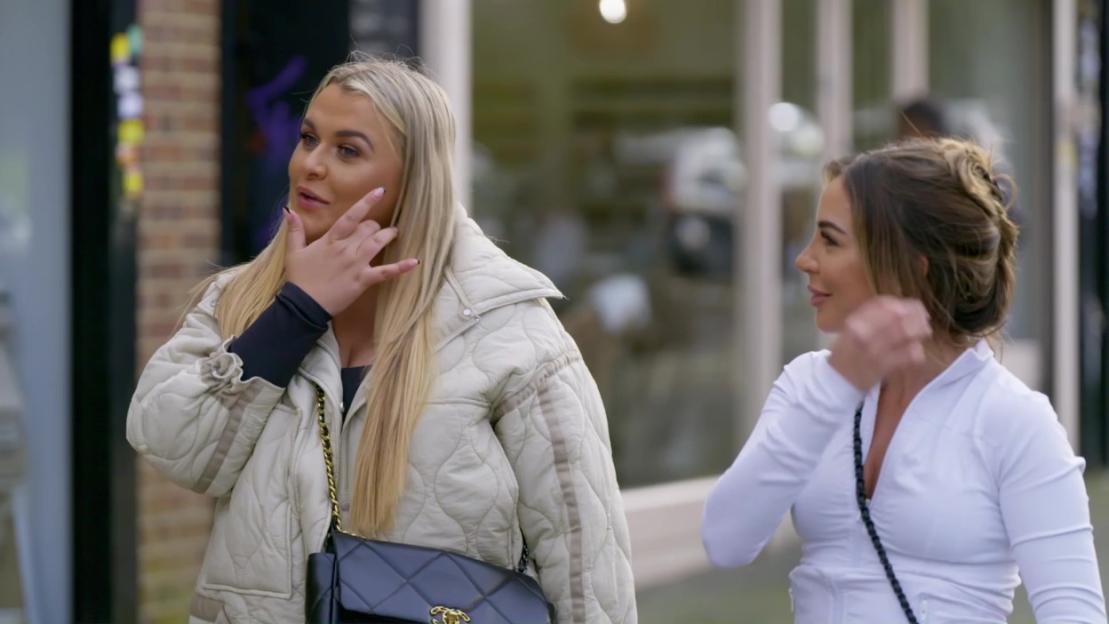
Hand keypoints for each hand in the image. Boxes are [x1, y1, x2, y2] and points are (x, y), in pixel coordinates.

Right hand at [284, 187, 418, 315]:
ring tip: (394, 233)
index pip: (351, 216)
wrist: (302, 305)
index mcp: (330, 240)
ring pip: (378, 243)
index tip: (379, 191)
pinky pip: (385, 272)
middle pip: (368, 228)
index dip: (366, 202)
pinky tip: (414, 262)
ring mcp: (356, 264)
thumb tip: (288, 210)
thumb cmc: (298, 279)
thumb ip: (294, 230)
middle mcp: (346, 249)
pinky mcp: (363, 280)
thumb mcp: (293, 252)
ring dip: (388, 236)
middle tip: (375, 229)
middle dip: (374, 226)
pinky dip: (400, 267)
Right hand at [827, 296, 931, 389]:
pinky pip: (908, 355)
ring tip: (924, 331)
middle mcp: (864, 333)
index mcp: (855, 320)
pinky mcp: (884, 368)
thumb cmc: (848, 349)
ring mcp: (874, 351)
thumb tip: (902, 305)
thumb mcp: (853, 325)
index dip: (905, 303)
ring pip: (905, 333)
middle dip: (916, 315)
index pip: (885, 304)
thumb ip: (874, 313)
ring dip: (920, 330)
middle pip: (898, 317)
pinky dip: (917, 350)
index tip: (914, 306)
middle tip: (924, 318)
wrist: (838, 379)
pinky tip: (917, 349)